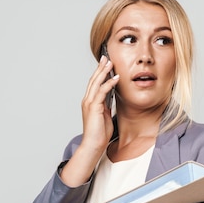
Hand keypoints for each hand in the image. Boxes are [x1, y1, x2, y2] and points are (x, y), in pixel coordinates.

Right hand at [59, 56, 118, 186]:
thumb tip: (112, 97)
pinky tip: (116, 78)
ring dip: (104, 72)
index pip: (95, 83)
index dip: (100, 73)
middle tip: (106, 57)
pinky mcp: (94, 107)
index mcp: (90, 102)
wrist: (94, 145)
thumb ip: (106, 105)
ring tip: (110, 62)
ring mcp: (90, 103)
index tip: (106, 64)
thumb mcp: (105, 115)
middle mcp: (88, 100)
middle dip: (100, 67)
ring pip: (96, 83)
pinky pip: (102, 92)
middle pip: (94, 79)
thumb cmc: (100, 133)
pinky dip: (109, 84)